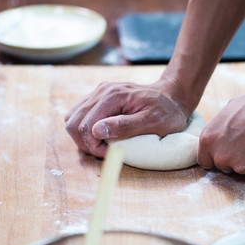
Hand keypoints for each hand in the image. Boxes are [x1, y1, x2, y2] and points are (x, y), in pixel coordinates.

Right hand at [64, 80, 189, 157]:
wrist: (172, 95)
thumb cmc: (167, 111)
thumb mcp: (153, 122)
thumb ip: (124, 126)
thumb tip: (96, 131)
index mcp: (113, 96)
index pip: (85, 126)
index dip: (93, 146)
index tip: (110, 153)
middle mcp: (102, 91)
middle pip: (73, 122)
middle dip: (84, 143)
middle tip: (104, 152)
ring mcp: (99, 92)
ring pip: (72, 118)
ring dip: (82, 136)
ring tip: (102, 145)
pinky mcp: (99, 96)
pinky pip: (80, 114)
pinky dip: (84, 128)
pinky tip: (100, 135)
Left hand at [197, 89, 244, 176]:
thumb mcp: (230, 109)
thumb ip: (219, 127)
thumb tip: (219, 134)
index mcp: (208, 139)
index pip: (204, 160)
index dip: (214, 156)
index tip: (224, 152)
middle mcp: (220, 156)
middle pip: (222, 166)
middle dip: (232, 158)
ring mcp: (238, 166)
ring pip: (239, 169)